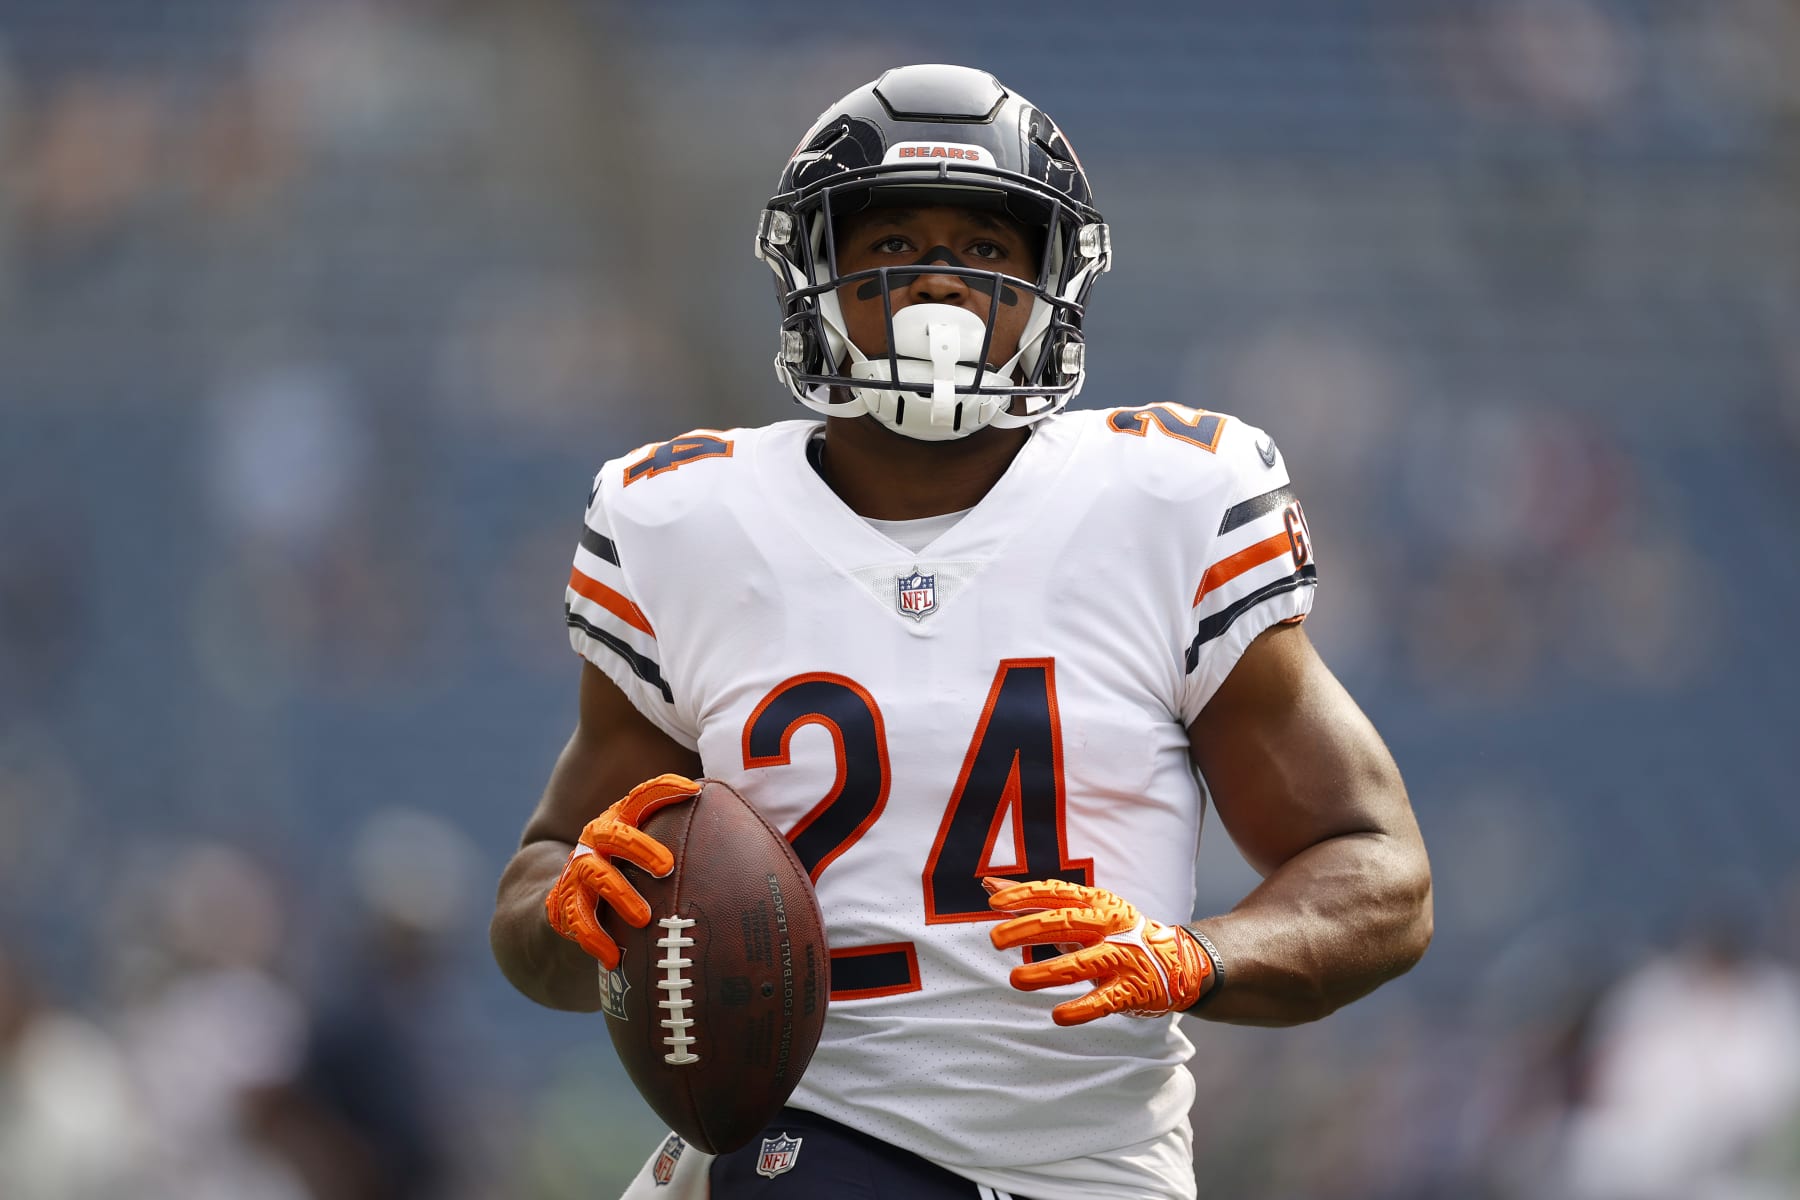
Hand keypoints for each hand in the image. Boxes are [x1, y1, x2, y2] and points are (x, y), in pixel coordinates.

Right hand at [545, 774, 701, 968]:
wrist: (563, 891)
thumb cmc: (623, 866)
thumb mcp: (644, 845)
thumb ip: (679, 838)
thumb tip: (749, 839)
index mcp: (621, 820)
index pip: (641, 797)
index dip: (664, 789)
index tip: (693, 791)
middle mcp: (597, 840)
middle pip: (615, 835)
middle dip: (640, 848)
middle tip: (666, 867)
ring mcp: (579, 870)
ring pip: (595, 876)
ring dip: (619, 896)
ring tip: (643, 918)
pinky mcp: (565, 902)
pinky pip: (577, 921)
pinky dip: (594, 939)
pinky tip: (613, 957)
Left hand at [986, 878, 1215, 1025]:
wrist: (1175, 961)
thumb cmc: (1113, 933)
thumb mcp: (1081, 911)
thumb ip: (1035, 901)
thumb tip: (990, 887)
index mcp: (1096, 902)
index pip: (1055, 893)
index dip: (1025, 896)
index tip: (994, 904)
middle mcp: (1110, 926)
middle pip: (1065, 923)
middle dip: (1028, 930)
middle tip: (995, 940)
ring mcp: (1122, 957)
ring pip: (1082, 963)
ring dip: (1047, 972)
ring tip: (1016, 979)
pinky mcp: (1131, 989)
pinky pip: (1104, 1000)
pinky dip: (1081, 1009)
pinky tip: (1058, 1015)